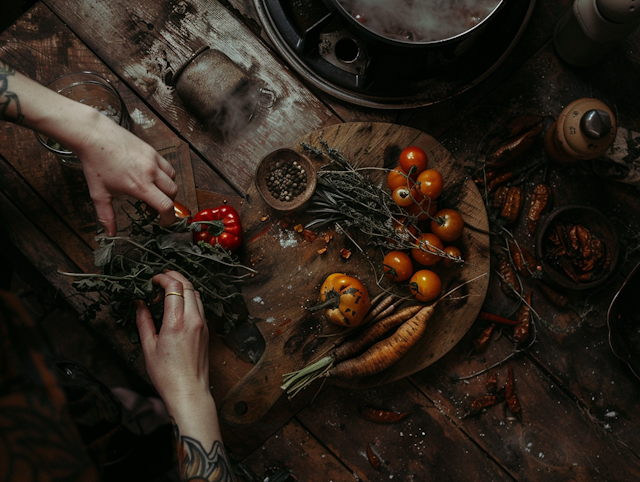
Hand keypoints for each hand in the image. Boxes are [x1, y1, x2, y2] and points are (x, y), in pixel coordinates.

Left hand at [72, 108, 178, 235]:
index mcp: (140, 185)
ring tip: (153, 192)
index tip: (163, 223)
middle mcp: (150, 172)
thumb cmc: (95, 164)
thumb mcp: (99, 194)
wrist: (94, 135)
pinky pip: (167, 167)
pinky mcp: (152, 151)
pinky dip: (165, 176)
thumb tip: (110, 233)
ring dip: (167, 189)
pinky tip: (151, 178)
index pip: (165, 206)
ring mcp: (153, 160)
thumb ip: (106, 216)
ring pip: (172, 179)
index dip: (168, 218)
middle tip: (152, 208)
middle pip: (173, 193)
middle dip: (167, 204)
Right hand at [135, 271, 209, 409]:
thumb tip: (139, 304)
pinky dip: (189, 299)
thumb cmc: (167, 374)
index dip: (164, 277)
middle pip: (188, 285)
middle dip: (174, 277)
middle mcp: (194, 319)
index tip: (153, 279)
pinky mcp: (207, 331)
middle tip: (160, 279)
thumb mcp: (148, 347)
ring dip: (183, 288)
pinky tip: (177, 307)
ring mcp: (203, 324)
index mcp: (177, 322)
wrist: (189, 391)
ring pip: (196, 295)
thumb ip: (143, 321)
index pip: (175, 286)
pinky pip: (200, 306)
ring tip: (166, 294)